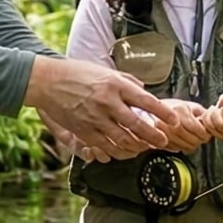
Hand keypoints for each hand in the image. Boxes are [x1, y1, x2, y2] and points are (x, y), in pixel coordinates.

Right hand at [25, 55, 186, 162]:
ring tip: (146, 148)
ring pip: (123, 140)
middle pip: (137, 125)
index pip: (146, 101)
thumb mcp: (105, 70)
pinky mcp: (83, 131)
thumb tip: (144, 90)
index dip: (164, 113)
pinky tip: (125, 151)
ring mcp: (95, 118)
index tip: (174, 121)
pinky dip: (118, 152)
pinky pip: (105, 147)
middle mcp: (107, 102)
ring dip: (138, 147)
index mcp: (115, 85)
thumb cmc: (77, 73)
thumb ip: (127, 81)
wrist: (47, 81)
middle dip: (154, 136)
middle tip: (164, 141)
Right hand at [156, 99, 213, 153]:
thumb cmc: (172, 108)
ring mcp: (162, 132)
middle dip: (199, 140)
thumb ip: (202, 113)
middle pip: (190, 138)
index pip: (196, 128)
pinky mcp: (157, 140)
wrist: (151, 111)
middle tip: (202, 137)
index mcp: (179, 110)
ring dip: (191, 145)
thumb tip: (213, 121)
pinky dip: (180, 147)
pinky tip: (182, 141)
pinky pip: (174, 148)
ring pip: (183, 146)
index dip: (204, 132)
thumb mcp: (190, 106)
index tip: (206, 133)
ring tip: (192, 139)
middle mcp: (169, 120)